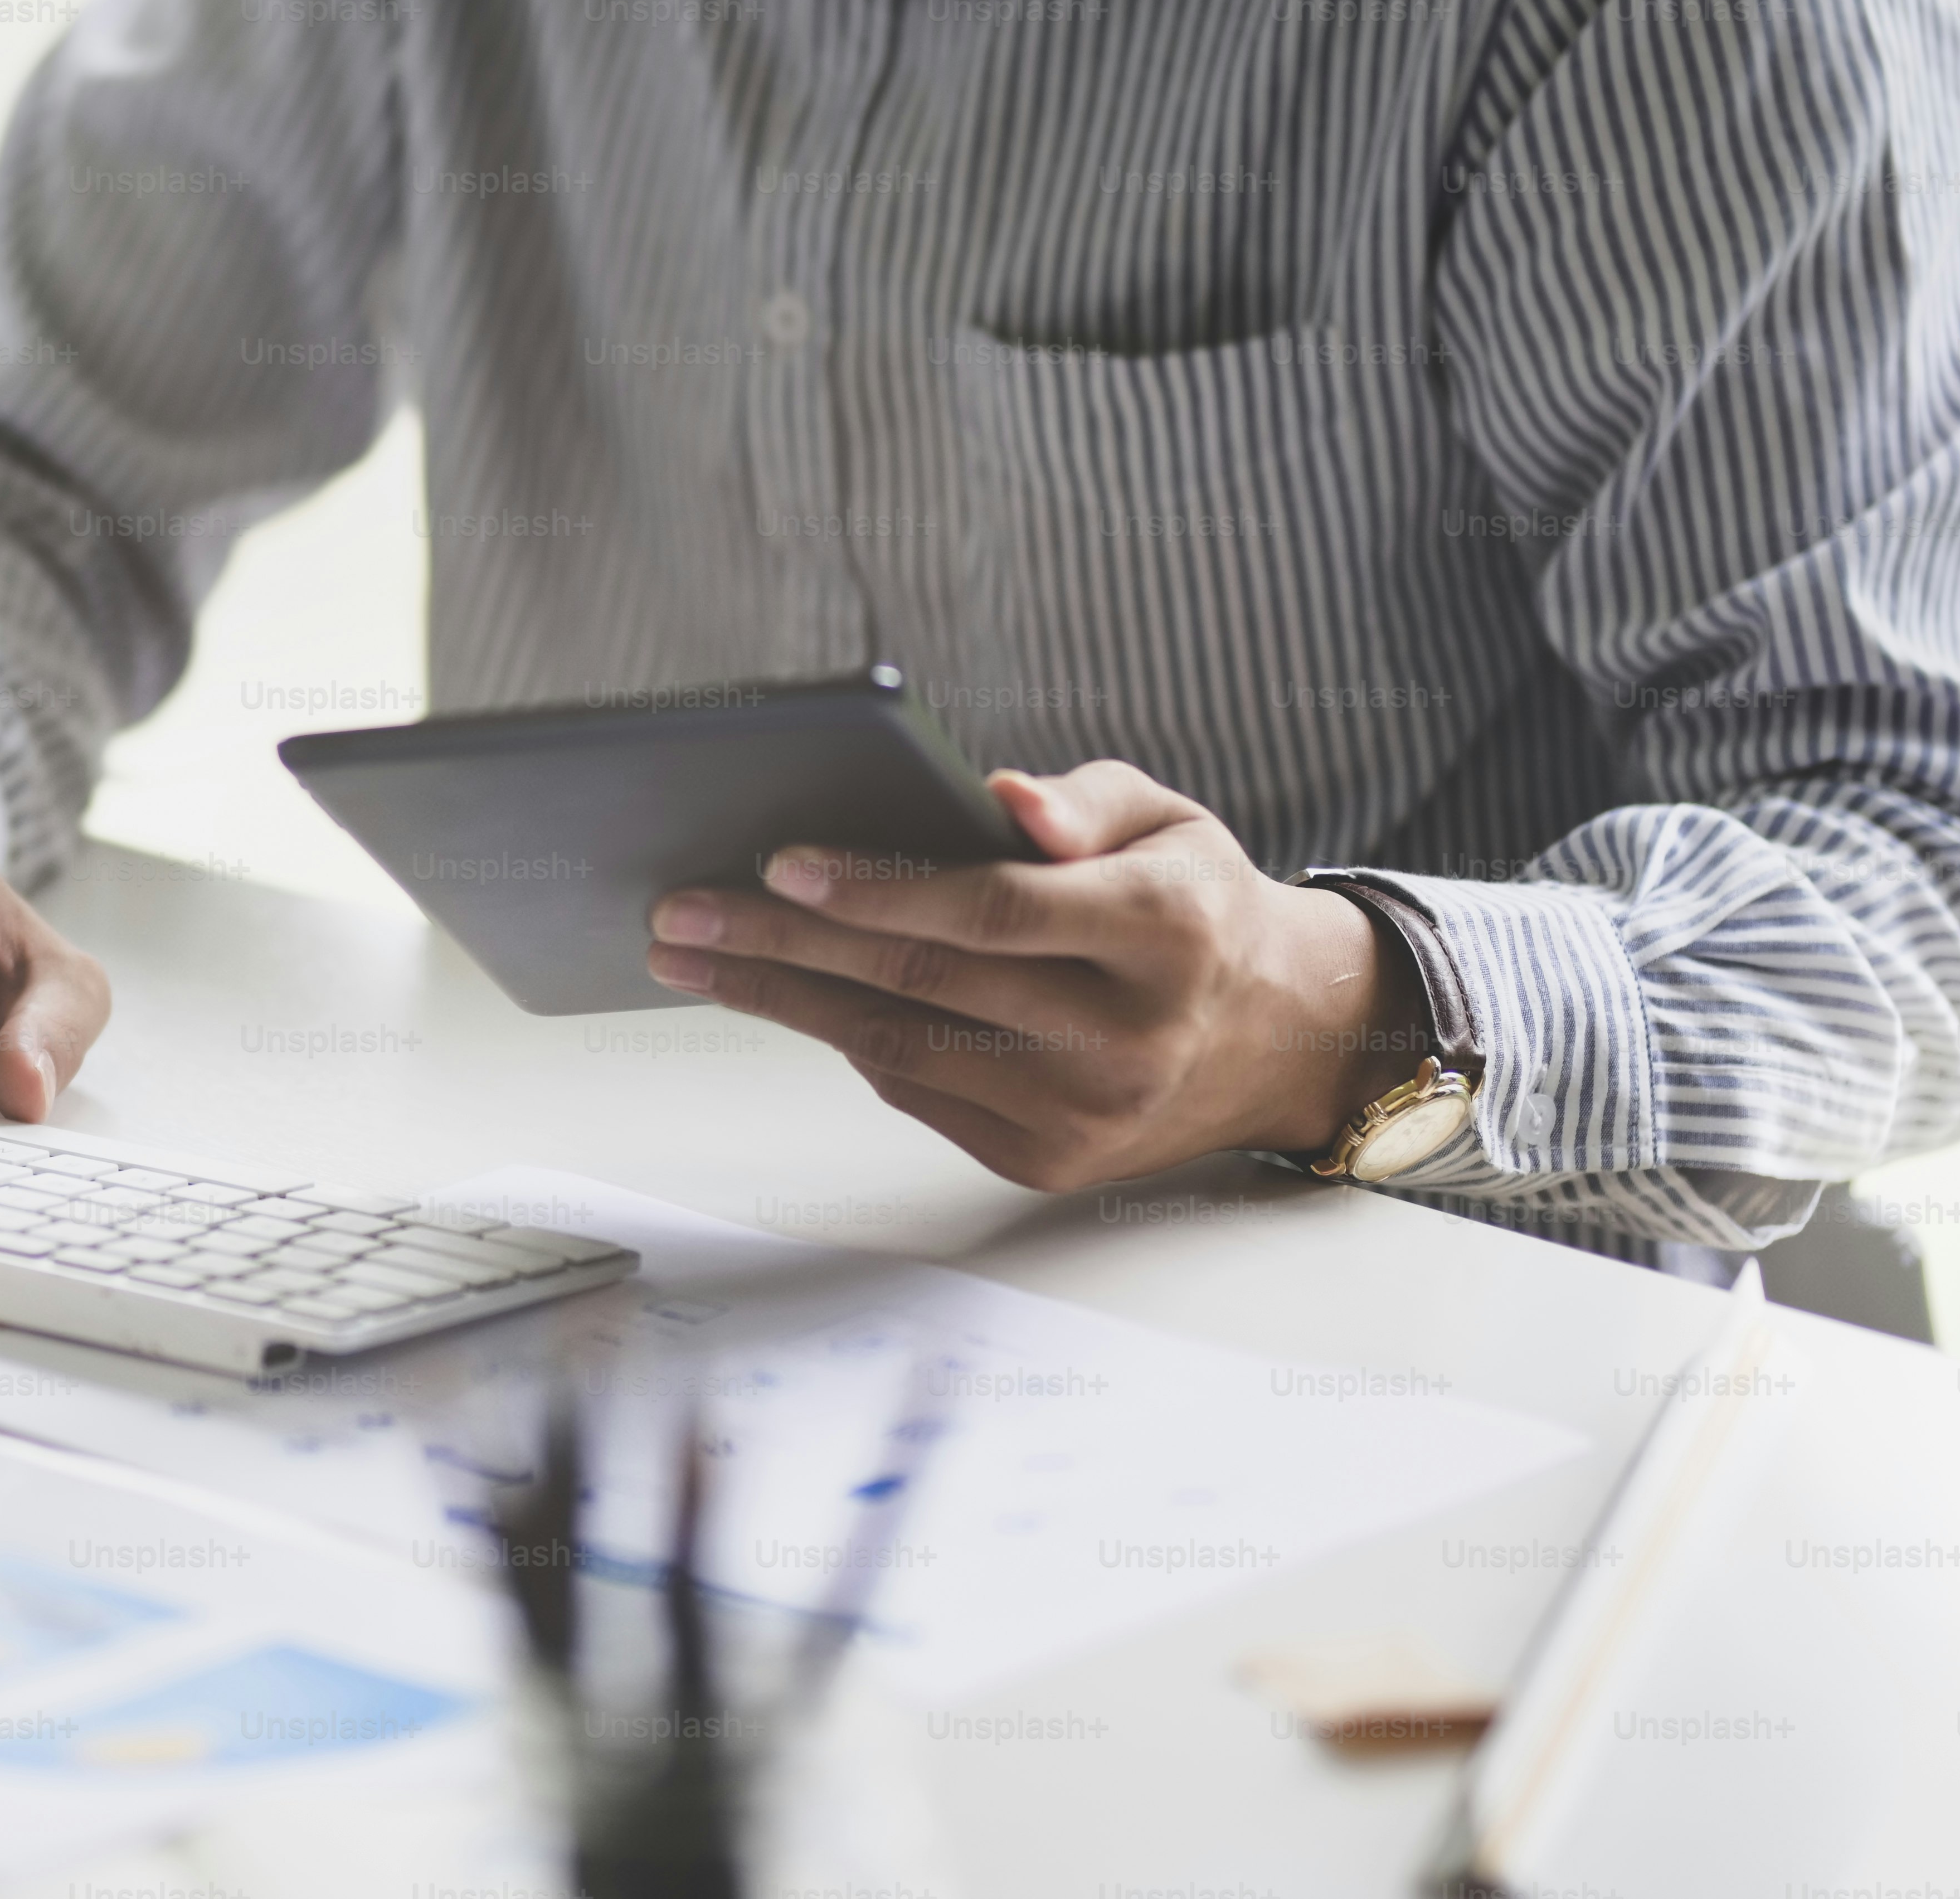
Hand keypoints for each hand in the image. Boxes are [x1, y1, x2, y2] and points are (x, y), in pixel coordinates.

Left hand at [641, 761, 1419, 1191]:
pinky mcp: (1048, 1161)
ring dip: (781, 1000)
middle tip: (681, 914)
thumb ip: (1082, 800)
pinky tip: (787, 995)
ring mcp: (1086, 1111)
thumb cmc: (1195, 905)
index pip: (993, 911)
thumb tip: (1000, 798)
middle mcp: (1128, 1034)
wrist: (1278, 1040)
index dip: (879, 888)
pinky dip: (845, 1037)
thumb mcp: (1170, 822)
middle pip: (924, 982)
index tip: (778, 864)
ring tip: (692, 958)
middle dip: (784, 944)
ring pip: (901, 1045)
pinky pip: (917, 1089)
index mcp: (1166, 931)